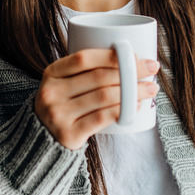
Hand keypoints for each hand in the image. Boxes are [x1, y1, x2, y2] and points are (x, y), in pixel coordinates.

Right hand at [34, 50, 159, 149]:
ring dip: (133, 92)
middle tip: (152, 70)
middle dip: (131, 72)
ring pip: (104, 97)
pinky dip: (123, 111)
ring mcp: (58, 114)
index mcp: (51, 73)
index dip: (112, 55)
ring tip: (150, 89)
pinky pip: (102, 118)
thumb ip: (84, 71)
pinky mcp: (68, 134)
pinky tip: (136, 107)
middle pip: (99, 77)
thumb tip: (130, 58)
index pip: (84, 58)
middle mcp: (52, 92)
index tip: (136, 55)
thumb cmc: (64, 104)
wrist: (42, 138)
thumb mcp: (63, 83)